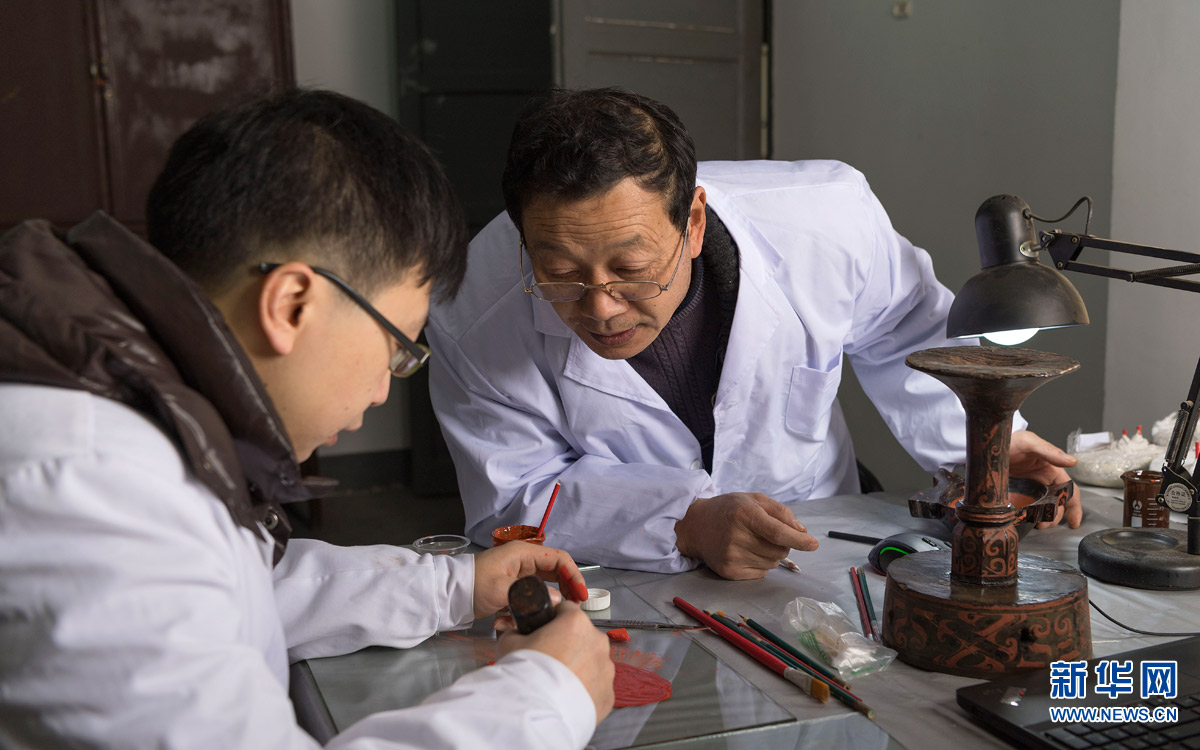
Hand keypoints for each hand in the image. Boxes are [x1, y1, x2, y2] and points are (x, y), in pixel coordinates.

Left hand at [472, 542, 589, 619]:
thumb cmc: (474, 585)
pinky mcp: (513, 589)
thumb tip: (557, 601)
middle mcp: (524, 561)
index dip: (574, 575)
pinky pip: (531, 597)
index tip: (581, 594)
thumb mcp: (502, 590)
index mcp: (524, 554)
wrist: (449, 595)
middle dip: (567, 589)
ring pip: (545, 586)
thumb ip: (531, 595)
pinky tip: (521, 622)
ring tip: (554, 616)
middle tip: (574, 607)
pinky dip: (531, 608)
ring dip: (550, 601)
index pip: (559, 559)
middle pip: (556, 572)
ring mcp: (519, 575)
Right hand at [496, 601, 614, 723]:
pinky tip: (566, 697)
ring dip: (579, 668)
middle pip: (582, 637)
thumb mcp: (510, 642)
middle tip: (548, 661)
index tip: (544, 632)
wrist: (535, 713)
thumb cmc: (525, 675)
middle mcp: (597, 642)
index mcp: (576, 622)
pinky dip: (585, 690)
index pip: (566, 610)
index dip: (552, 620)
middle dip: (568, 645)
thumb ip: (517, 631)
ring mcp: (606, 669)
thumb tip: (517, 632)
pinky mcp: (608, 694)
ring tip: (556, 683)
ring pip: (592, 662)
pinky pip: (596, 686)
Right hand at [673, 492, 818, 579]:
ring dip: (772, 554)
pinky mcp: (729, 572)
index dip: (799, 540)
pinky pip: (762, 573)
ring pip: (773, 563)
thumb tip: (802, 531)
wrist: (695, 526)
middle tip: (767, 534)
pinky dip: (762, 564)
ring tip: (754, 542)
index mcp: (744, 514)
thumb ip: (780, 512)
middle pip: (779, 550)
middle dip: (783, 544)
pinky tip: (747, 552)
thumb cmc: (729, 509)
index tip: (814, 544)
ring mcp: (732, 556)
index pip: (778, 532)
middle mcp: (736, 536)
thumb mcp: (753, 500)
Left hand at [1009, 429, 1082, 528]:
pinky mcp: (1015, 491)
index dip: (1073, 506)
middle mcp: (1042, 479)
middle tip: (1044, 524)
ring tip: (1036, 524)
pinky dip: (1027, 515)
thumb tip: (1072, 462)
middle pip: (1056, 503)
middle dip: (1054, 516)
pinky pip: (1025, 506)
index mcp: (1051, 469)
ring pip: (1042, 507)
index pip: (1068, 490)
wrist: (986, 443)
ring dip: (1043, 518)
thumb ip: (1049, 451)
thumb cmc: (1010, 439)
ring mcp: (1028, 486)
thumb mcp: (1029, 442)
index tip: (1074, 522)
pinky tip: (1023, 521)